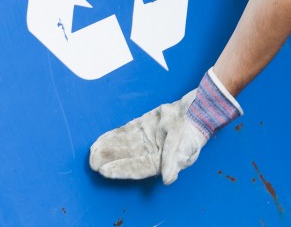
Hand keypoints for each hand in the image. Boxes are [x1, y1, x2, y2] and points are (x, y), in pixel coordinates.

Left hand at [89, 69, 240, 184]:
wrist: (198, 111)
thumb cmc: (193, 133)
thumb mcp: (186, 149)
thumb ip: (174, 162)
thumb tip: (168, 180)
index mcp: (161, 161)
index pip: (136, 168)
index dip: (120, 170)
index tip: (104, 170)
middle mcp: (151, 151)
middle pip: (126, 157)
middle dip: (109, 159)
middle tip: (92, 161)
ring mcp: (147, 137)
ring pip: (124, 144)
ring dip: (109, 147)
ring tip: (93, 151)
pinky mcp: (144, 124)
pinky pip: (126, 131)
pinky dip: (114, 135)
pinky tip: (102, 139)